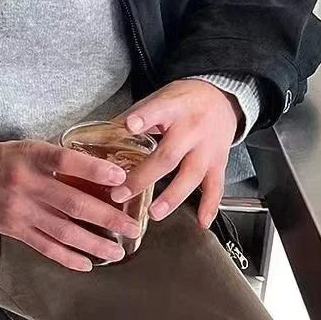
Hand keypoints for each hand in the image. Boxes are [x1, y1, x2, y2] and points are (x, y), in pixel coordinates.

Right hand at [0, 139, 141, 270]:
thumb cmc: (0, 160)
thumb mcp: (26, 148)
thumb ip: (55, 159)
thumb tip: (97, 170)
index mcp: (31, 156)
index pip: (66, 160)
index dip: (94, 169)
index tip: (120, 177)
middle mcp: (26, 184)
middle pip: (72, 202)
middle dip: (107, 216)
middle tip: (132, 226)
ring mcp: (20, 210)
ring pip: (63, 231)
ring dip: (94, 243)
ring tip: (116, 251)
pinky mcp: (14, 229)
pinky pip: (45, 247)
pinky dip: (68, 258)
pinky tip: (87, 263)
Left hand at [109, 79, 241, 228]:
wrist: (220, 98)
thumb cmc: (182, 101)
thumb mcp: (158, 99)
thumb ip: (133, 117)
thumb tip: (100, 137)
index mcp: (172, 108)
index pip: (156, 111)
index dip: (143, 118)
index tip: (129, 127)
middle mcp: (191, 129)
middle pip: (168, 155)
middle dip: (143, 177)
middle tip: (121, 193)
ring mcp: (207, 148)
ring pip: (191, 175)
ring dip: (172, 197)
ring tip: (153, 213)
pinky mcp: (219, 162)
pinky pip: (216, 187)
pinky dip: (210, 206)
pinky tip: (201, 221)